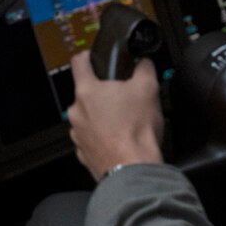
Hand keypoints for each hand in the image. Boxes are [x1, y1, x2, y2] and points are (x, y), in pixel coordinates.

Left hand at [68, 52, 164, 181]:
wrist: (133, 169)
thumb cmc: (135, 131)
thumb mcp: (148, 89)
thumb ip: (144, 68)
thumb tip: (143, 63)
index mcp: (87, 91)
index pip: (79, 62)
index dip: (88, 56)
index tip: (93, 57)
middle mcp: (76, 112)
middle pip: (86, 94)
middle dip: (103, 94)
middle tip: (124, 98)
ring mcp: (78, 134)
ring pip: (89, 118)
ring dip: (103, 118)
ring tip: (124, 124)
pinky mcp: (83, 154)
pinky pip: (92, 139)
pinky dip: (103, 138)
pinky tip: (120, 140)